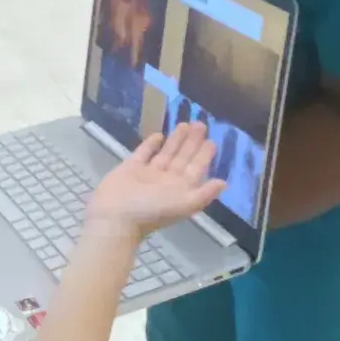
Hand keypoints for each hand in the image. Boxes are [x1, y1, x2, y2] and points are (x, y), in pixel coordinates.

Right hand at [85, 123, 223, 237]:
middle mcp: (166, 181)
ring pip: (166, 153)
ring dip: (176, 140)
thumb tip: (224, 183)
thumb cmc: (151, 211)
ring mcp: (148, 174)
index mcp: (180, 189)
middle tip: (201, 124)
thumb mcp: (183, 204)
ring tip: (184, 124)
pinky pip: (144, 153)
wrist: (115, 217)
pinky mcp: (130, 168)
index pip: (196, 169)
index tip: (212, 140)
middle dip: (192, 142)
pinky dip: (151, 144)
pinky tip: (159, 135)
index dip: (204, 156)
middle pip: (183, 158)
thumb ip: (204, 194)